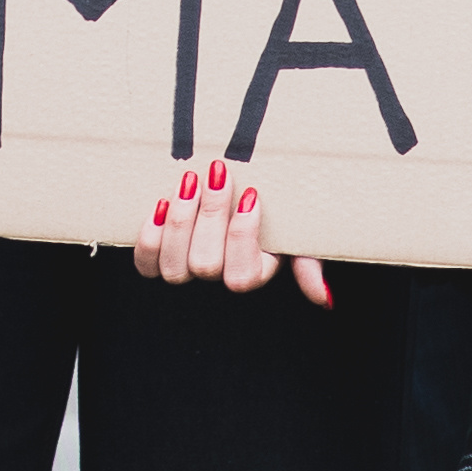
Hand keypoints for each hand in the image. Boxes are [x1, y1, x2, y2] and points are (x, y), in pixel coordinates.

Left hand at [131, 156, 331, 304]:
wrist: (231, 183)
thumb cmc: (270, 210)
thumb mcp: (296, 232)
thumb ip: (308, 263)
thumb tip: (324, 299)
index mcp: (252, 272)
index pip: (242, 277)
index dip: (243, 236)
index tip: (251, 194)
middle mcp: (217, 275)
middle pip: (206, 266)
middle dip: (210, 215)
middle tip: (217, 172)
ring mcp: (184, 268)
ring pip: (175, 267)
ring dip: (181, 222)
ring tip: (189, 181)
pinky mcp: (157, 257)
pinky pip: (146, 264)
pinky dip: (150, 237)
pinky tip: (161, 205)